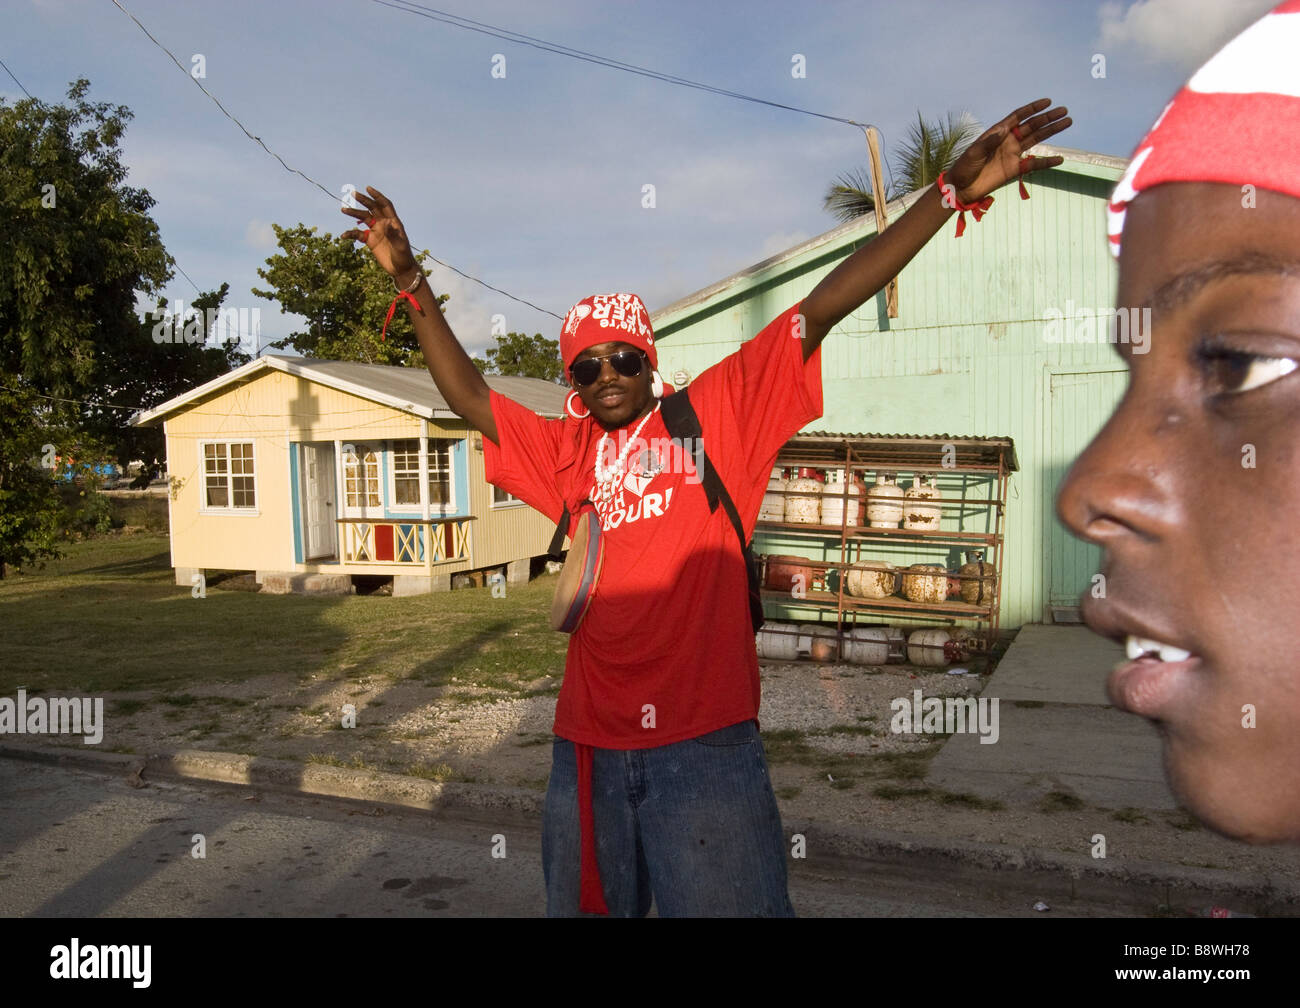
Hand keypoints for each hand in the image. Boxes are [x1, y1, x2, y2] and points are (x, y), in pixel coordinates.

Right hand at [340, 186, 419, 280]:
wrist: (400, 269)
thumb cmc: (404, 256)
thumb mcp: (400, 245)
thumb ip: (393, 234)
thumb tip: (385, 223)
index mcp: (393, 222)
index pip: (385, 205)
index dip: (377, 196)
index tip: (368, 189)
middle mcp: (383, 223)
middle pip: (372, 208)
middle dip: (364, 200)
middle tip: (353, 194)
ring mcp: (376, 231)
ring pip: (363, 218)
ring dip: (354, 213)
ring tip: (344, 210)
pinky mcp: (370, 240)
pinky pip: (358, 234)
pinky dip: (351, 233)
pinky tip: (344, 235)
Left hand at [946, 98, 1070, 204]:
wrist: (961, 188)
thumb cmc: (964, 167)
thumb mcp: (974, 152)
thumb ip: (989, 141)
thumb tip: (1004, 130)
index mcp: (998, 132)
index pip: (1019, 116)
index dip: (1033, 108)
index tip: (1048, 102)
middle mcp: (1008, 140)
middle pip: (1032, 126)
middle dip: (1048, 118)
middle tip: (1064, 111)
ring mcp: (1012, 154)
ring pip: (1036, 140)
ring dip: (1052, 131)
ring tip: (1067, 122)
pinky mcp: (1014, 169)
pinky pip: (1034, 165)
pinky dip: (1046, 162)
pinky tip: (1060, 159)